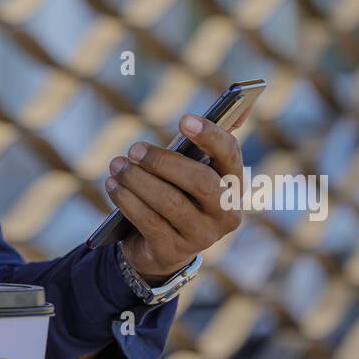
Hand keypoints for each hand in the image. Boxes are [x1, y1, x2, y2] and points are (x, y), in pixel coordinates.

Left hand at [106, 114, 243, 283]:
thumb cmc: (178, 194)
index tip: (184, 120)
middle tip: (134, 149)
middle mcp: (226, 213)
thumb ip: (211, 141)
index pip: (230, 155)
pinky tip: (113, 185)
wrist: (161, 248)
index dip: (210, 136)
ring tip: (116, 164)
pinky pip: (149, 221)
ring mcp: (202, 236)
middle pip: (200, 181)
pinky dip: (127, 200)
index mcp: (234, 185)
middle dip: (163, 162)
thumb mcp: (192, 170)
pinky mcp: (174, 252)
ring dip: (138, 180)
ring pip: (171, 202)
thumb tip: (245, 106)